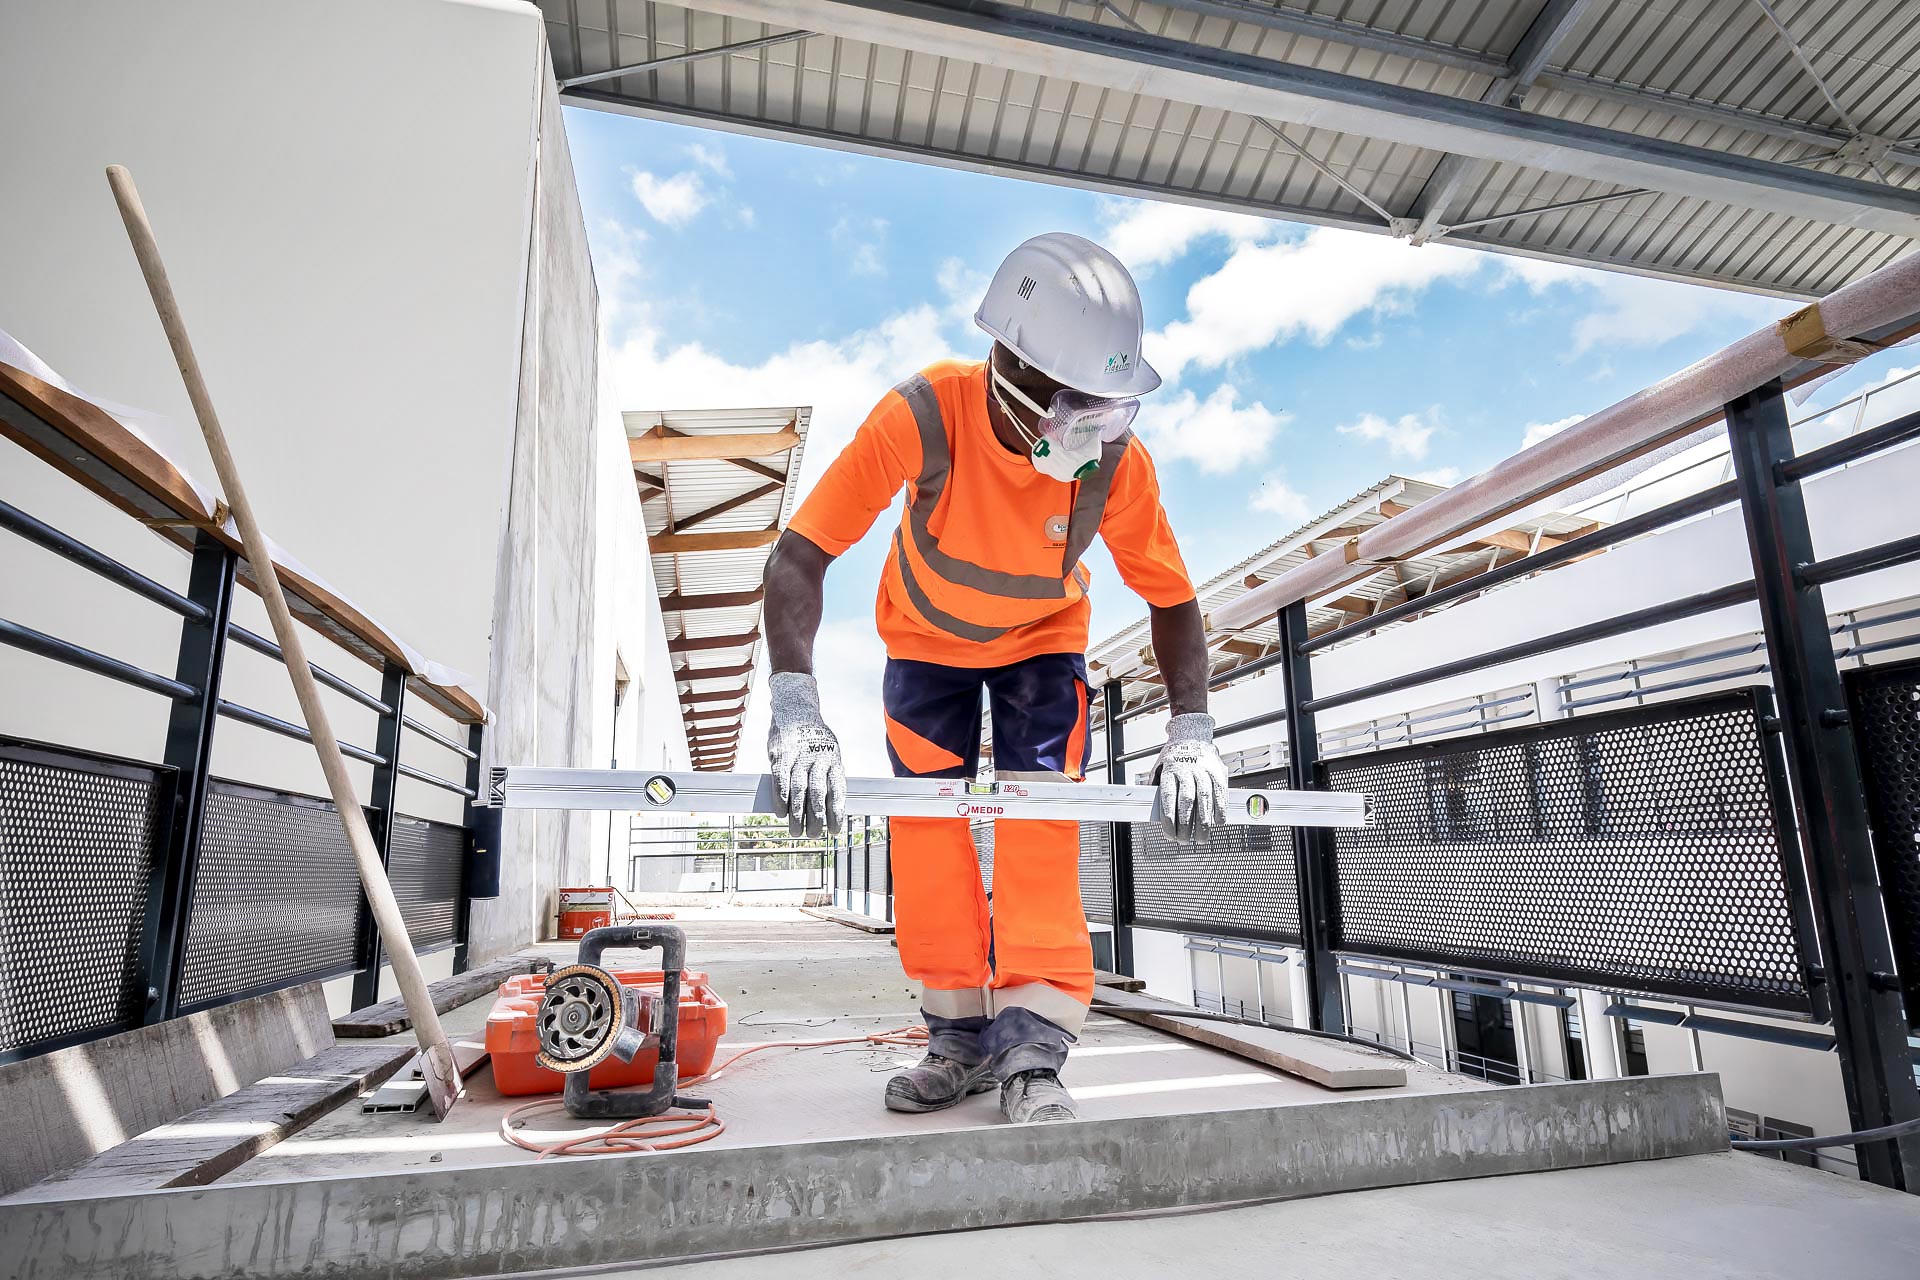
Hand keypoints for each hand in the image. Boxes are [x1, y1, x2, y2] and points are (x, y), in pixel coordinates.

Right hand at [766, 672, 845, 837]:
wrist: (796, 710)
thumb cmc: (815, 741)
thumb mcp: (830, 755)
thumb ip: (829, 778)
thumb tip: (833, 809)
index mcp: (834, 761)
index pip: (838, 791)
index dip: (837, 813)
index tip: (835, 831)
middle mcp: (818, 759)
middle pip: (818, 794)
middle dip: (816, 818)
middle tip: (813, 835)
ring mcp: (799, 757)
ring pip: (798, 790)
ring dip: (797, 814)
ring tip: (796, 831)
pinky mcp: (781, 755)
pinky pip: (780, 781)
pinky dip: (780, 800)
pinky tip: (780, 813)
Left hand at [1153, 713, 1228, 841]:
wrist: (1193, 735)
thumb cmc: (1174, 756)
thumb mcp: (1159, 768)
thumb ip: (1156, 787)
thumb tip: (1148, 808)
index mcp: (1170, 771)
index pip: (1168, 798)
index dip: (1169, 819)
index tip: (1169, 834)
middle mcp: (1187, 771)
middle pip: (1187, 802)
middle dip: (1185, 826)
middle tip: (1184, 841)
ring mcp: (1204, 771)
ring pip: (1204, 800)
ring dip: (1204, 823)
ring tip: (1201, 838)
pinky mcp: (1218, 773)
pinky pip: (1220, 794)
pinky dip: (1220, 810)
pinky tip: (1218, 822)